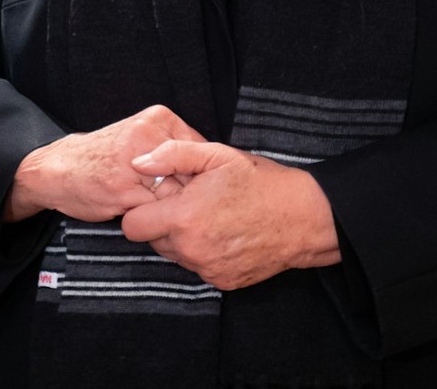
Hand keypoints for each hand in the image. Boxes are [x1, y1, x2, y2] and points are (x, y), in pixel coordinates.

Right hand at [4, 105, 204, 222]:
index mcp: (157, 118)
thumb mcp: (140, 136)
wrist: (57, 169)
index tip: (206, 192)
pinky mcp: (124, 189)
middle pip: (193, 174)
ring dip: (176, 210)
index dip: (205, 178)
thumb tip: (218, 172)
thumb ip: (175, 147)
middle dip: (193, 195)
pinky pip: (157, 211)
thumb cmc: (104, 157)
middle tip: (191, 207)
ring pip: (177, 195)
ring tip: (166, 212)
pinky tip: (147, 216)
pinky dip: (158, 219)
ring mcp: (135, 162)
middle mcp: (147, 135)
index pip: (202, 151)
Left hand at [122, 140, 340, 289]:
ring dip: (183, 239)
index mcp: (184, 218)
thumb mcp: (216, 155)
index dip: (141, 210)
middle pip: (152, 242)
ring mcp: (208, 269)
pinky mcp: (223, 282)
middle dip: (163, 224)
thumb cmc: (260, 183)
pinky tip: (224, 234)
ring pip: (175, 256)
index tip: (160, 199)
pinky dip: (204, 253)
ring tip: (210, 217)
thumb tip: (137, 163)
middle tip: (190, 204)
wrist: (304, 218)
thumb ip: (171, 155)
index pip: (132, 226)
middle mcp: (192, 250)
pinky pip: (198, 268)